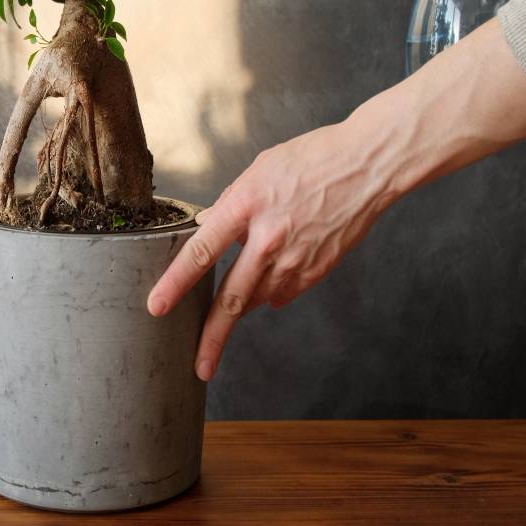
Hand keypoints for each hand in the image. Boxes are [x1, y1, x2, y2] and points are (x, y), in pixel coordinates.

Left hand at [146, 121, 397, 380]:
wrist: (368, 166)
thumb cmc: (313, 159)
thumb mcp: (260, 169)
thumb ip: (230, 202)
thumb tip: (206, 224)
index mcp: (247, 206)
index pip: (202, 252)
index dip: (175, 283)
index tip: (157, 306)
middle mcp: (269, 237)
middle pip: (232, 297)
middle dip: (212, 337)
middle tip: (200, 366)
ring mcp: (296, 257)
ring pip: (257, 298)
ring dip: (241, 305)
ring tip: (233, 302)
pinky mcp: (318, 269)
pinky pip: (283, 292)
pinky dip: (271, 290)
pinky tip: (273, 273)